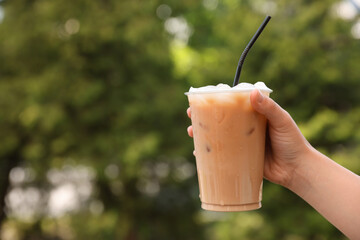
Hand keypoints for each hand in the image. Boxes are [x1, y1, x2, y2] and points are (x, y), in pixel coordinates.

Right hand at [187, 90, 312, 187]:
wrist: (297, 170)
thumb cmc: (292, 142)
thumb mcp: (282, 121)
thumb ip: (269, 107)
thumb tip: (252, 92)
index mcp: (253, 115)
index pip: (232, 104)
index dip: (217, 100)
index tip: (203, 96)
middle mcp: (244, 128)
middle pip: (220, 119)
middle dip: (203, 116)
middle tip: (191, 114)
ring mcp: (241, 144)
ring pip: (218, 136)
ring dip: (203, 133)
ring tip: (191, 133)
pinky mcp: (240, 158)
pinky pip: (221, 155)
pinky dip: (209, 154)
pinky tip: (198, 153)